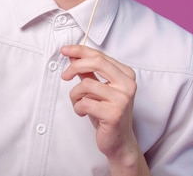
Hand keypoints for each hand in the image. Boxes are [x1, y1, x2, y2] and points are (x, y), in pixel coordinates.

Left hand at [61, 45, 147, 173]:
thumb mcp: (98, 89)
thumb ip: (88, 72)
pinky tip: (83, 113)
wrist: (119, 142)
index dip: (80, 51)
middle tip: (65, 75)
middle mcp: (127, 84)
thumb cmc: (108, 114)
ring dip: (75, 95)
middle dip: (75, 66)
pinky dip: (78, 107)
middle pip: (96, 62)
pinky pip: (85, 103)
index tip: (66, 50)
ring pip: (86, 84)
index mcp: (126, 75)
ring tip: (78, 103)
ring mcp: (122, 99)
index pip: (100, 56)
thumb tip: (74, 56)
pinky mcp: (114, 113)